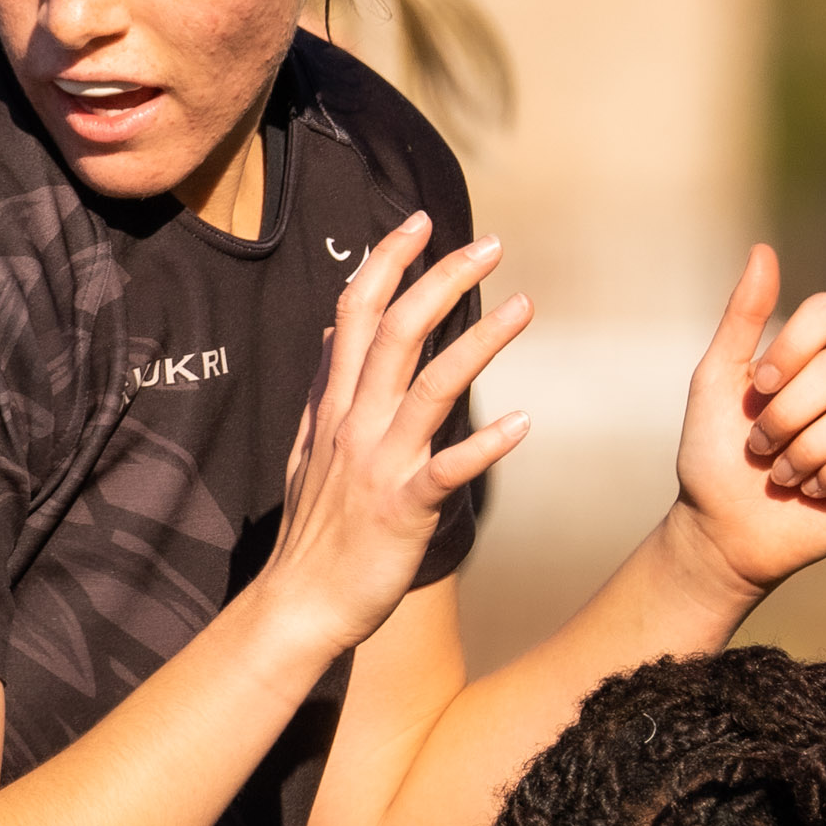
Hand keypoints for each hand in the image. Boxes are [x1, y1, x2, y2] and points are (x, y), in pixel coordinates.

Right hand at [257, 218, 532, 655]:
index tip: (421, 221)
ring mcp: (379, 465)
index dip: (387, 262)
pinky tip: (523, 424)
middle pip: (396, 332)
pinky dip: (485, 446)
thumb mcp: (305, 445)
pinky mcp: (405, 509)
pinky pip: (448, 470)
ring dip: (478, 343)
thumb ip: (323, 386)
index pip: (355, 312)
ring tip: (525, 307)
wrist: (300, 604)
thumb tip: (332, 329)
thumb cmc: (313, 530)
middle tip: (490, 245)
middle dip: (441, 280)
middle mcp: (355, 424)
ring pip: (429, 387)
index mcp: (334, 404)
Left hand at [671, 245, 825, 595]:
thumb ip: (743, 317)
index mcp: (810, 357)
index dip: (793, 349)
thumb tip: (763, 248)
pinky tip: (810, 491)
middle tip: (759, 444)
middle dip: (787, 415)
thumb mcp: (716, 379)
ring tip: (780, 473)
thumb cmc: (712, 453)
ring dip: (803, 452)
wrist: (719, 528)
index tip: (757, 385)